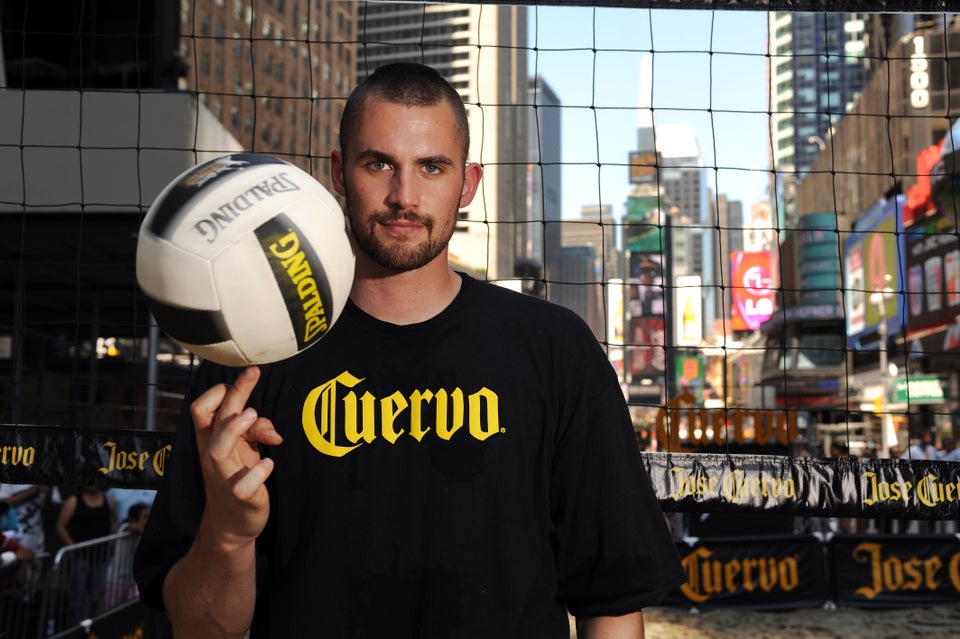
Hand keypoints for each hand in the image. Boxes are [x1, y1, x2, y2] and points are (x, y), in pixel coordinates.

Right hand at [192, 366, 282, 548]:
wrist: (232, 522)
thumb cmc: (238, 475)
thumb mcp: (246, 448)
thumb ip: (257, 430)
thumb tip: (273, 431)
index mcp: (211, 440)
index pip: (201, 408)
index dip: (219, 390)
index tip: (243, 378)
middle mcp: (213, 455)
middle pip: (213, 420)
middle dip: (234, 393)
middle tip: (253, 372)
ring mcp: (224, 476)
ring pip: (218, 450)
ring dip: (234, 429)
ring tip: (252, 414)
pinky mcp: (240, 497)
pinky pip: (244, 485)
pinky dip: (258, 473)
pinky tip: (268, 464)